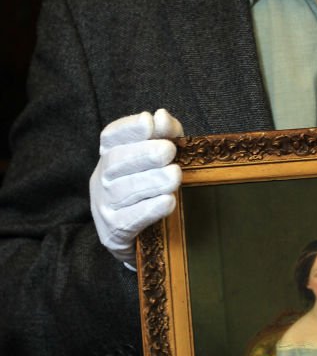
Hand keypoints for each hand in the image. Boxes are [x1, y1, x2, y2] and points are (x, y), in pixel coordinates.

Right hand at [89, 109, 183, 268]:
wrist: (138, 238)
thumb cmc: (151, 189)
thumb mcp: (159, 159)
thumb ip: (165, 135)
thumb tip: (162, 117)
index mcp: (110, 156)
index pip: (111, 136)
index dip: (129, 128)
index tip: (149, 122)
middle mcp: (102, 178)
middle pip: (116, 162)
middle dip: (143, 154)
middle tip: (169, 151)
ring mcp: (105, 205)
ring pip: (123, 190)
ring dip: (151, 181)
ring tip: (175, 176)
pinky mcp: (114, 231)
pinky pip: (129, 219)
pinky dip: (149, 209)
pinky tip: (168, 202)